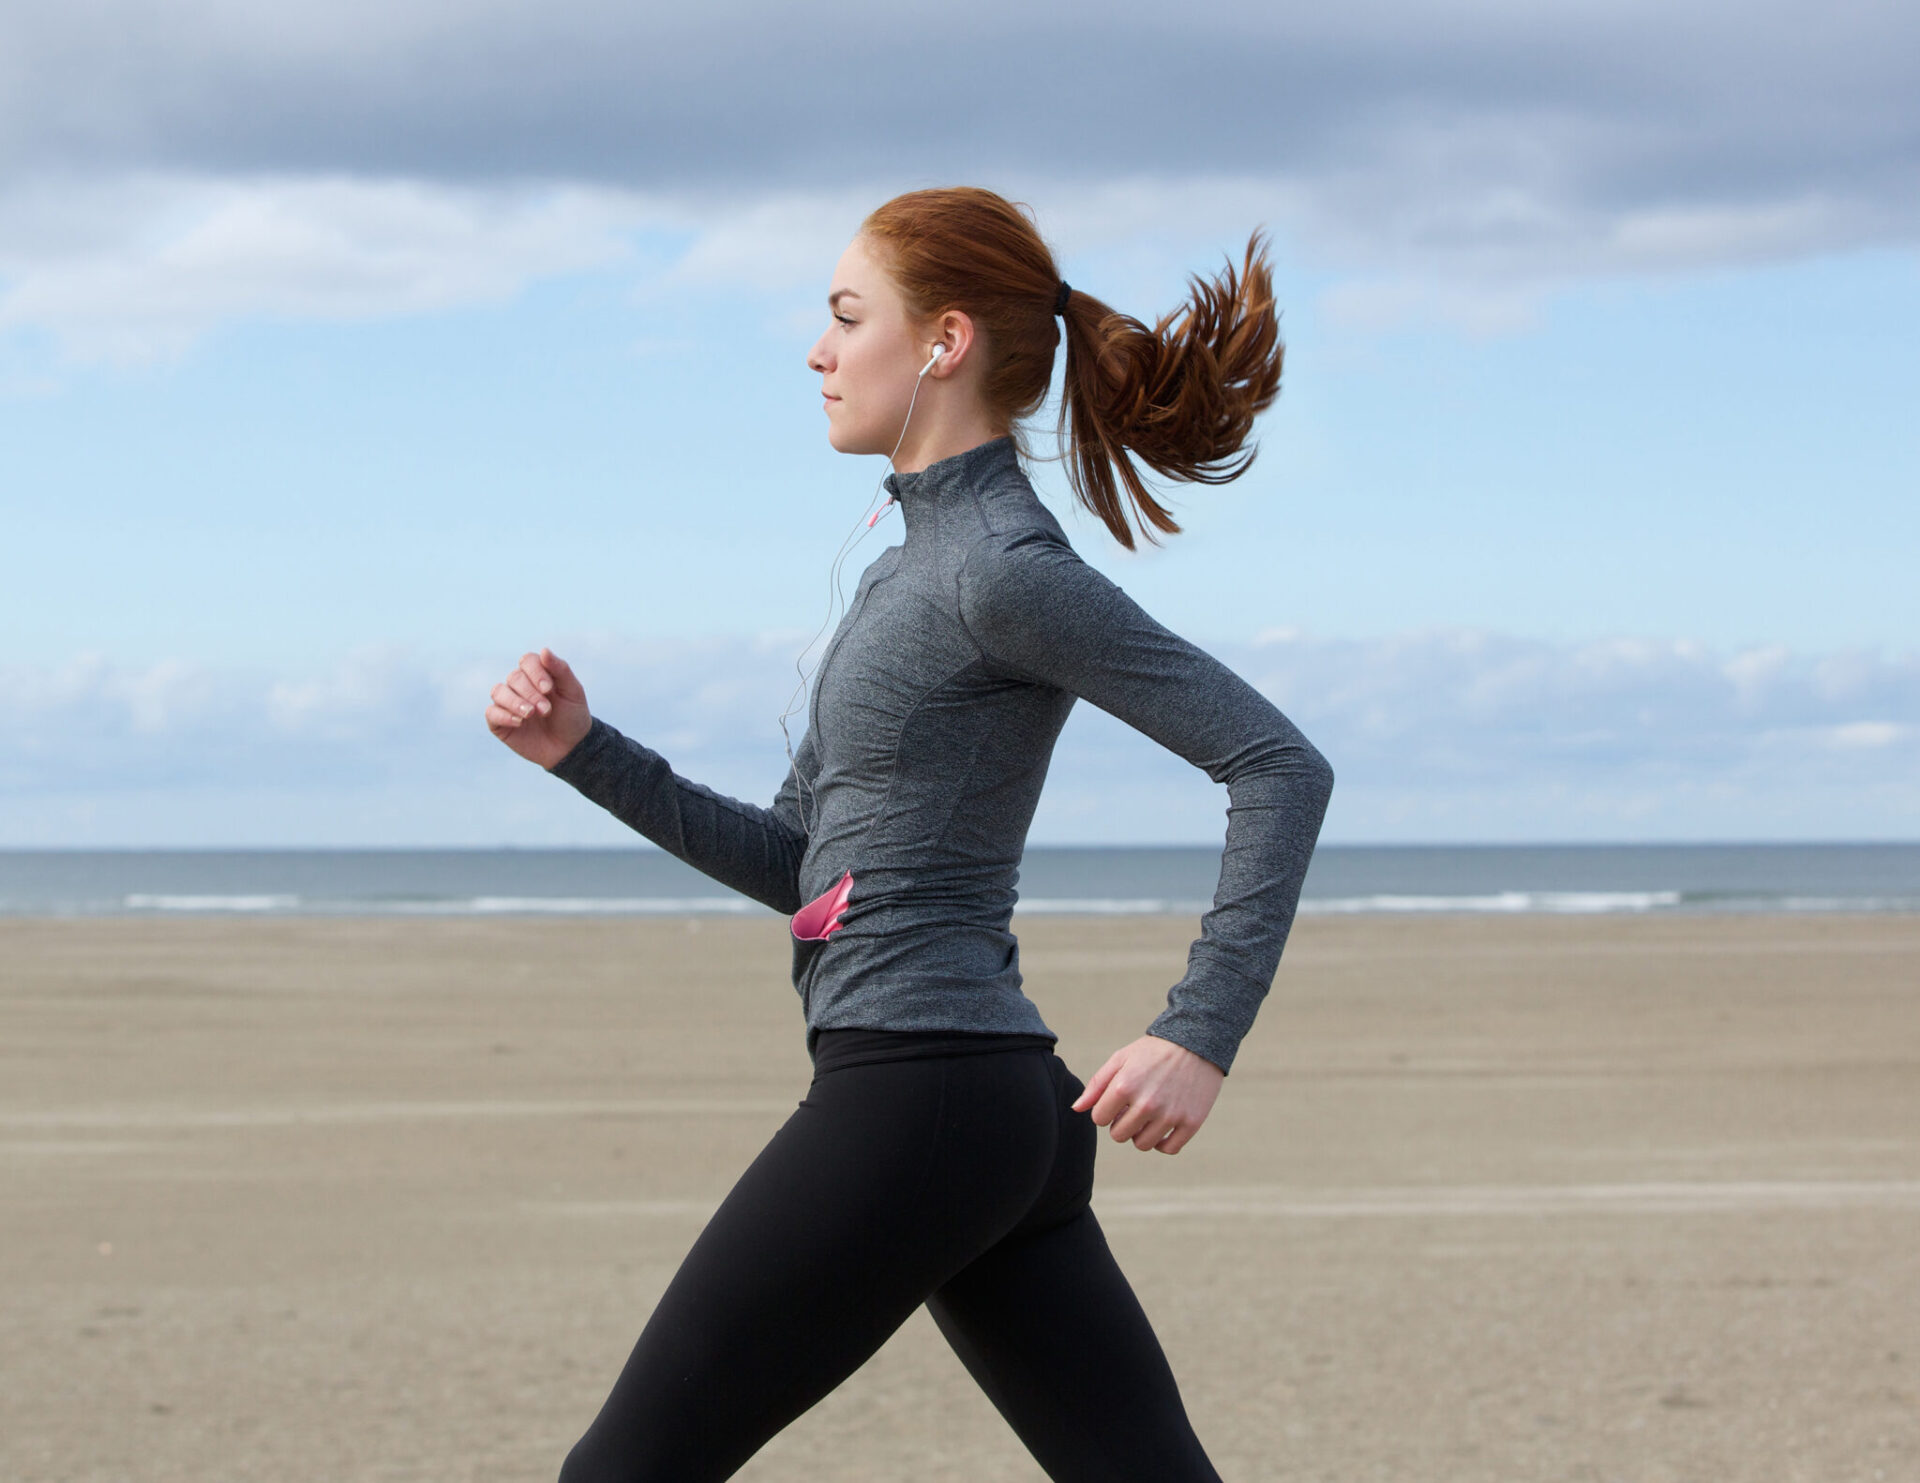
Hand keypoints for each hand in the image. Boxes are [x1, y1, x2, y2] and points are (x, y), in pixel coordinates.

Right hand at [486, 647, 592, 769]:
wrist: (571, 747)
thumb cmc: (572, 716)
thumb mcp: (573, 692)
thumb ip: (560, 669)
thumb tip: (544, 650)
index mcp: (537, 675)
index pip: (527, 661)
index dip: (536, 672)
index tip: (549, 689)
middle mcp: (519, 686)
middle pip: (514, 677)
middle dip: (531, 693)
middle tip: (546, 710)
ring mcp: (508, 703)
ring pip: (498, 691)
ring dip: (515, 702)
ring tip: (531, 714)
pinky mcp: (499, 722)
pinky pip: (491, 712)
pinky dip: (504, 715)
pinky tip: (520, 722)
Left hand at [1071, 1034, 1224, 1154]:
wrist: (1197, 1043)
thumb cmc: (1154, 1051)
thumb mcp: (1121, 1059)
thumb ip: (1096, 1085)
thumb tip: (1076, 1109)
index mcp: (1124, 1086)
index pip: (1099, 1119)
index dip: (1106, 1110)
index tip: (1117, 1101)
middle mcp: (1147, 1103)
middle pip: (1119, 1135)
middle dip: (1121, 1124)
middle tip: (1133, 1109)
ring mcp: (1170, 1115)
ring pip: (1142, 1144)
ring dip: (1141, 1134)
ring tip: (1148, 1116)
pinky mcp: (1191, 1122)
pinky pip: (1168, 1149)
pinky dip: (1163, 1143)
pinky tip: (1163, 1127)